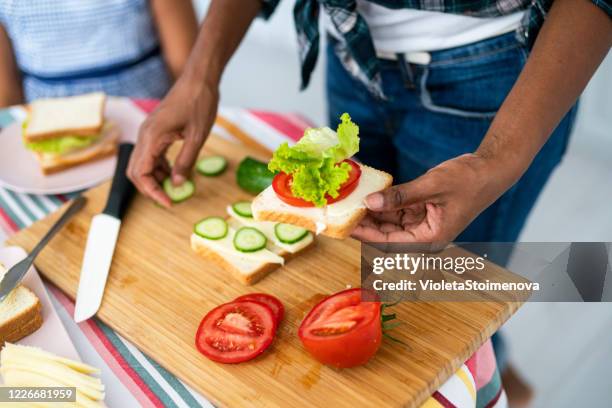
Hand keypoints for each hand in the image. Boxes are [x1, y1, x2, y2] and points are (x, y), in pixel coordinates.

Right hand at [128, 77, 218, 206]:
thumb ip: (185, 162)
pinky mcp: (155, 130)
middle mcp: (144, 135)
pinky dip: (159, 167)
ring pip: (142, 163)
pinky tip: (175, 172)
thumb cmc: (199, 103)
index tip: (169, 203)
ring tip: (175, 188)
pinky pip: (151, 154)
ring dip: (155, 178)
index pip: (141, 174)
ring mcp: (148, 132)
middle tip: (169, 199)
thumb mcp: (197, 137)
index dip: (153, 192)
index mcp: (151, 137)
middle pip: (136, 171)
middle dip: (150, 188)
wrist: (199, 79)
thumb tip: (176, 185)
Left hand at [352, 154, 513, 245]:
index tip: (346, 225)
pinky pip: (396, 212)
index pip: (389, 243)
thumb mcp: (431, 185)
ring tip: (350, 202)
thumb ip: (400, 196)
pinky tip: (368, 196)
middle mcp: (424, 237)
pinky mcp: (421, 212)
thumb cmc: (469, 180)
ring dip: (372, 214)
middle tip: (342, 212)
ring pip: (389, 224)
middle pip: (386, 236)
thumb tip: (370, 203)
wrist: (490, 169)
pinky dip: (383, 205)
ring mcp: (422, 225)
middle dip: (365, 225)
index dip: (365, 235)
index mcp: (430, 239)